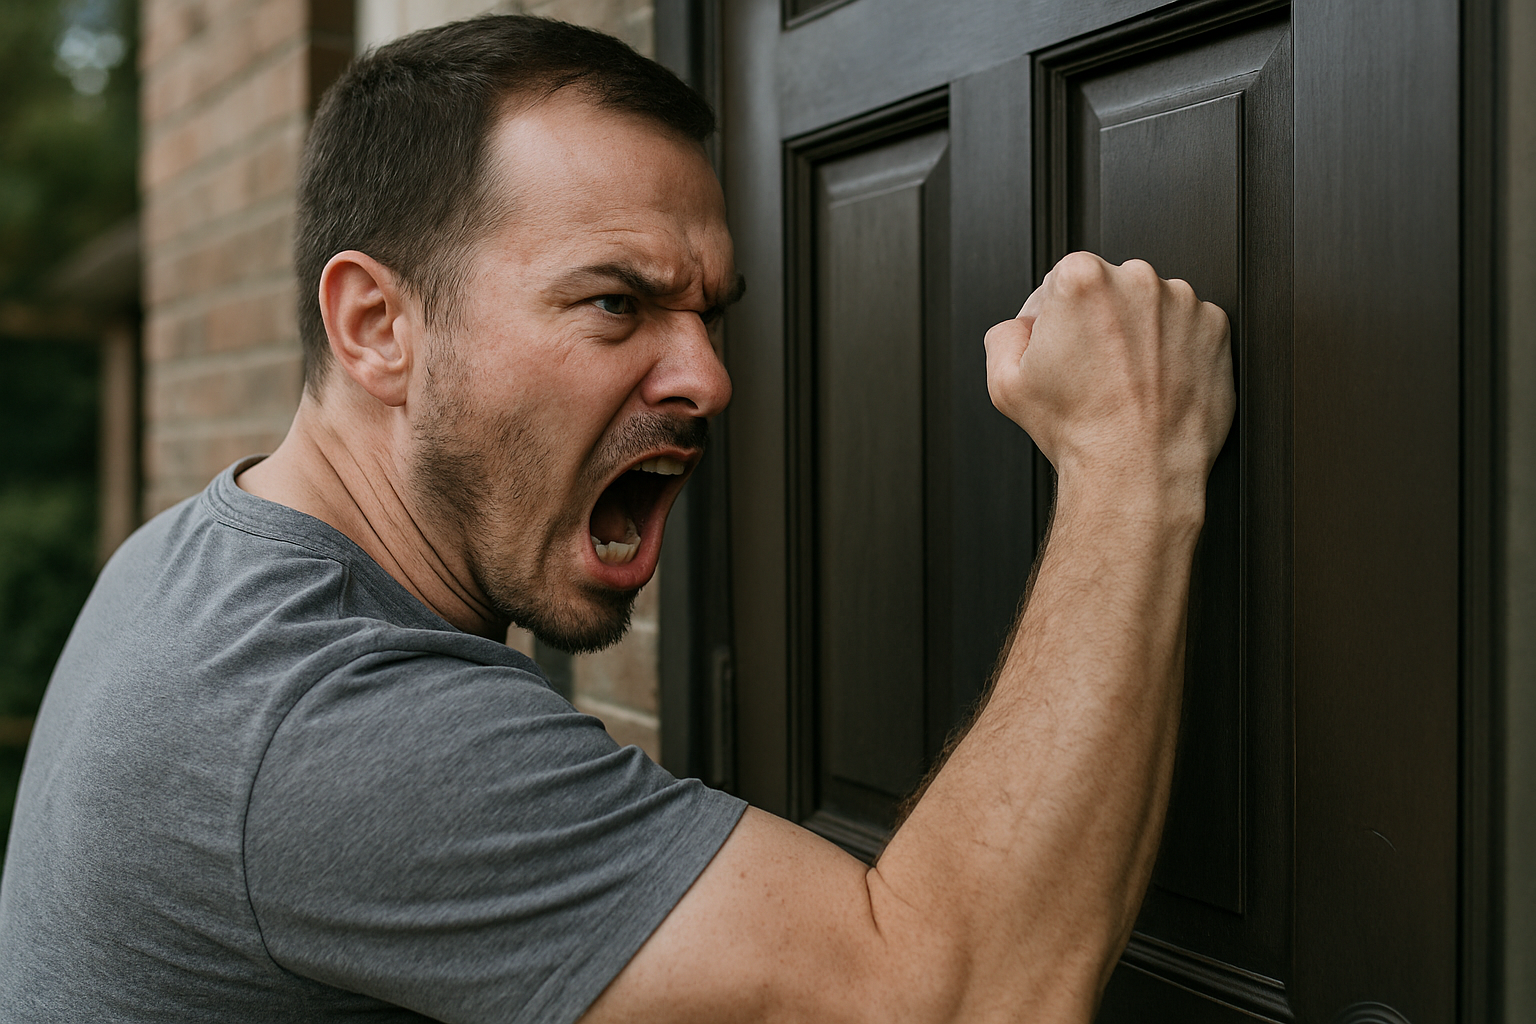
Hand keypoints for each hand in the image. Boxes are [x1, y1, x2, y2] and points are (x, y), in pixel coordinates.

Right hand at [984, 252, 1233, 500]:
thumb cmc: (1079, 429)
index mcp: (1082, 279)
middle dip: (1097, 322)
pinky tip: (1153, 383)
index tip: (1058, 348)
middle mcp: (1137, 280)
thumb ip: (1004, 335)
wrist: (1137, 470)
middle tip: (1091, 371)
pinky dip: (1174, 350)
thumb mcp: (1006, 383)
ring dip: (1138, 335)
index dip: (1051, 320)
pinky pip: (1187, 329)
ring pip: (1150, 308)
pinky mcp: (1215, 328)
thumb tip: (1019, 326)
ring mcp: (1183, 302)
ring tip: (1125, 382)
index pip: (1059, 282)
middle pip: (1108, 290)